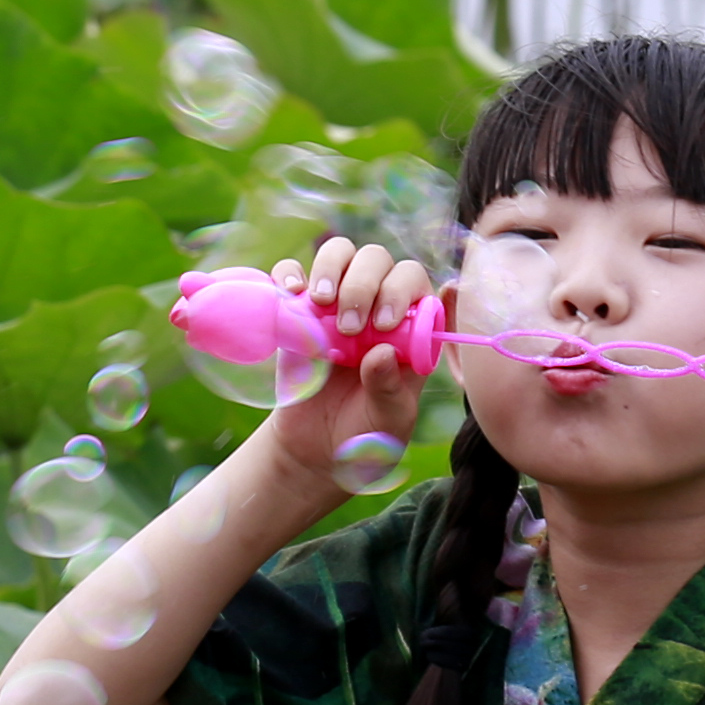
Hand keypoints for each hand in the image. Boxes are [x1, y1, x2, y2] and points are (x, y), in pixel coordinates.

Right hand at [259, 232, 432, 489]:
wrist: (315, 451)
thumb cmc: (364, 437)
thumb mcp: (387, 421)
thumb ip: (389, 390)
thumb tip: (382, 353)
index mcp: (410, 329)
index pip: (415, 283)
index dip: (401, 290)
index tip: (382, 325)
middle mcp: (376, 307)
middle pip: (377, 260)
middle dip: (364, 284)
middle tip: (349, 327)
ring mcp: (336, 305)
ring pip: (341, 253)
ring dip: (332, 269)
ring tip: (321, 304)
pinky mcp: (298, 311)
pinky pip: (292, 273)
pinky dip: (289, 273)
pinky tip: (292, 292)